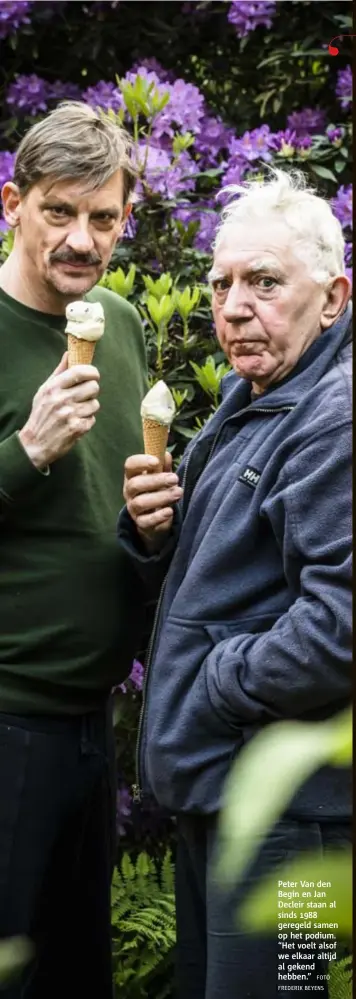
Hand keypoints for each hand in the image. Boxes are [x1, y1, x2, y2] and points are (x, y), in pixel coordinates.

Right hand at [18, 352, 99, 468]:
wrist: (35, 443)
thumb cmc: (41, 414)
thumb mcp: (44, 391)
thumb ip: (59, 372)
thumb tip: (69, 353)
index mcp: (54, 387)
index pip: (80, 372)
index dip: (92, 372)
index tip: (94, 376)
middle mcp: (62, 399)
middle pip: (93, 387)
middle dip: (92, 391)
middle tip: (84, 396)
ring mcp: (70, 414)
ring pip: (95, 404)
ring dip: (89, 408)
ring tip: (77, 412)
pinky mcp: (77, 428)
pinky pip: (92, 419)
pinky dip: (87, 421)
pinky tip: (76, 423)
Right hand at [123, 452, 182, 551]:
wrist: (153, 520)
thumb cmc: (157, 492)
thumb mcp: (161, 477)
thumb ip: (163, 467)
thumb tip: (166, 455)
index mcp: (132, 476)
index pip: (130, 465)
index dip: (141, 462)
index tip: (156, 461)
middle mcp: (129, 492)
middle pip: (135, 484)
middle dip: (156, 481)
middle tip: (175, 479)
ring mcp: (133, 509)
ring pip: (140, 502)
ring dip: (161, 497)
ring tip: (178, 493)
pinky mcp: (140, 523)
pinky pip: (146, 521)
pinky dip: (158, 516)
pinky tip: (169, 511)